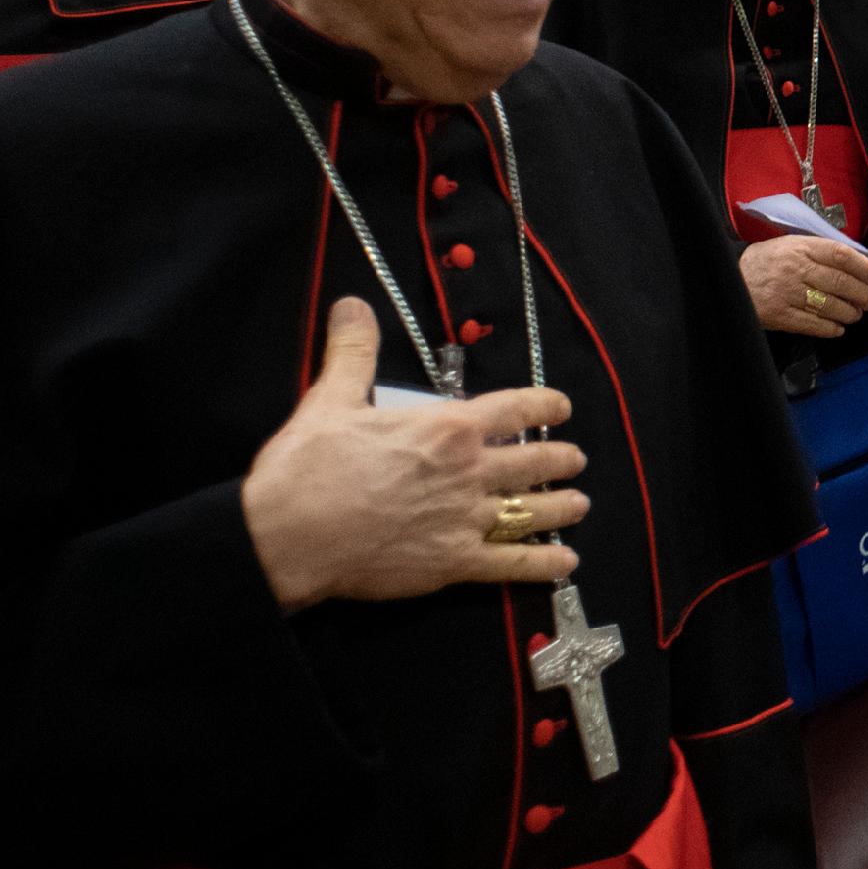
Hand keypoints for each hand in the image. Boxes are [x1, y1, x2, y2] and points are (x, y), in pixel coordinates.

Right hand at [238, 299, 586, 609]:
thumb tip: (352, 304)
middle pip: (532, 462)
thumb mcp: (332, 398)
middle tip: (575, 459)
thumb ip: (353, 350)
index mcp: (448, 428)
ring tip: (578, 504)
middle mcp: (468, 472)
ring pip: (530, 511)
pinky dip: (544, 564)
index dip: (544, 405)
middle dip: (559, 459)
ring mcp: (465, 520)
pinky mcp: (454, 564)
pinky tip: (566, 563)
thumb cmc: (309, 467)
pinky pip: (512, 564)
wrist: (289, 535)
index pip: (514, 408)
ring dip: (560, 507)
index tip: (562, 406)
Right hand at [745, 237, 867, 337]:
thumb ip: (819, 252)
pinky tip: (838, 327)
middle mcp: (796, 269)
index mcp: (801, 248)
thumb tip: (855, 264)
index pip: (841, 255)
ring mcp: (788, 293)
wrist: (730, 277)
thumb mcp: (790, 245)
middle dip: (862, 294)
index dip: (864, 267)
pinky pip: (814, 325)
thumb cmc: (766, 261)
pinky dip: (831, 328)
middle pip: (841, 282)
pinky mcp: (781, 315)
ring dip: (850, 313)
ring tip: (855, 314)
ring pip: (831, 305)